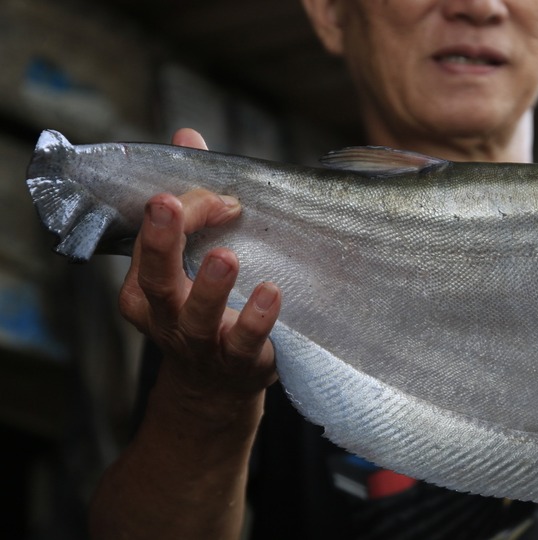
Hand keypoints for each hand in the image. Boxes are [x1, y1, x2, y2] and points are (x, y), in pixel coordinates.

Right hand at [118, 129, 281, 410]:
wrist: (219, 381)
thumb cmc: (204, 304)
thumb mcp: (192, 252)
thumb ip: (192, 196)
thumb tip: (188, 135)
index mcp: (143, 287)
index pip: (150, 242)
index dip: (179, 215)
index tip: (219, 196)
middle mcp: (165, 315)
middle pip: (155, 280)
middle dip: (161, 242)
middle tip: (172, 204)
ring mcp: (200, 342)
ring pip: (197, 316)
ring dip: (211, 285)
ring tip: (228, 256)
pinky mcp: (238, 361)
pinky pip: (244, 341)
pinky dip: (256, 319)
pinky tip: (271, 293)